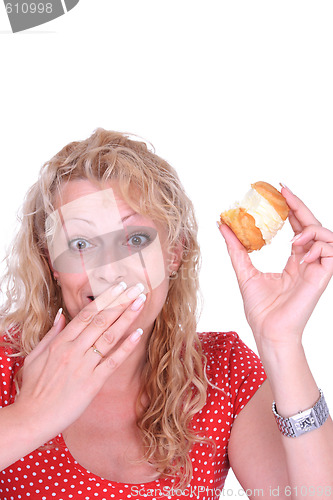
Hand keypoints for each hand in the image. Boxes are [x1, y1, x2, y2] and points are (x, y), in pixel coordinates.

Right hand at [14, 283, 145, 440]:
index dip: (104, 298)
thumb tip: (61, 314)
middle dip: (120, 301)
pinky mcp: (93, 383)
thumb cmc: (33, 388)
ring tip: (140, 302)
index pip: (86, 314)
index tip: (118, 287)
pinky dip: (126, 346)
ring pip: (109, 336)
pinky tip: (139, 333)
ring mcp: (84, 366)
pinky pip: (113, 361)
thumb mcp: (35, 356)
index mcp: (60, 342)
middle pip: (101, 320)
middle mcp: (73, 350)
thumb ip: (51, 334)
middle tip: (136, 288)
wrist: (32, 417)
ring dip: (127, 317)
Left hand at [218, 185, 332, 348]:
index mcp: (294, 262)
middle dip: (301, 206)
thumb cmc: (260, 309)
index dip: (292, 209)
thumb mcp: (244, 272)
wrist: (268, 331)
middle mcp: (308, 262)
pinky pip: (331, 251)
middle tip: (285, 191)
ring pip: (327, 235)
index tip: (280, 191)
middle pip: (313, 226)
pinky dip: (318, 246)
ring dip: (310, 229)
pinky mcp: (323, 277)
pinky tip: (302, 252)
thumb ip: (236, 248)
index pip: (298, 228)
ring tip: (293, 238)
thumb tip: (222, 225)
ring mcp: (317, 269)